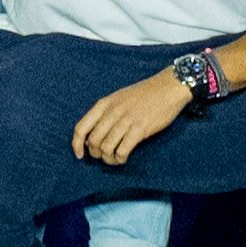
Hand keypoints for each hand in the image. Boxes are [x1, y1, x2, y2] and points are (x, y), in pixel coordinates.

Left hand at [71, 70, 194, 166]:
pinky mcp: (140, 129)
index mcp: (104, 104)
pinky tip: (124, 158)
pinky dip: (120, 159)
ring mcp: (126, 120)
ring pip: (106, 149)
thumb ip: (105, 114)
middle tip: (105, 155)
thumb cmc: (144, 94)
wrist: (168, 87)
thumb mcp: (118, 98)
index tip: (80, 155)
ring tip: (115, 158)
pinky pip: (122, 151)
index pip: (81, 128)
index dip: (76, 145)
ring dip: (109, 159)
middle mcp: (112, 112)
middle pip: (93, 142)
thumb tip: (92, 138)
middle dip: (96, 154)